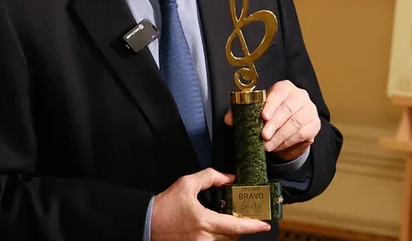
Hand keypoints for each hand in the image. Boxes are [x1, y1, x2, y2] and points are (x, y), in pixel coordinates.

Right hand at [151, 168, 270, 240]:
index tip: (265, 225)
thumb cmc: (166, 204)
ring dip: (229, 233)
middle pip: (232, 236)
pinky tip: (216, 228)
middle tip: (245, 216)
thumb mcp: (187, 184)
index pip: (235, 227)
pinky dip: (218, 237)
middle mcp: (204, 238)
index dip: (252, 226)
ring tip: (230, 220)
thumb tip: (228, 178)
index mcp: (204, 221)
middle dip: (240, 227)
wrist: (146, 222)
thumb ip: (210, 177)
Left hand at [224, 80, 319, 160]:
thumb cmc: (272, 114)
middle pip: (288, 109)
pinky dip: (287, 142)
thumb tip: (228, 119)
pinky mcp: (314, 125)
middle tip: (263, 136)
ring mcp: (309, 110)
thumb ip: (243, 113)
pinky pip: (301, 134)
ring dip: (279, 136)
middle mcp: (300, 96)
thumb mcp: (258, 110)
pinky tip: (277, 146)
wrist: (292, 125)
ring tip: (267, 146)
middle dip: (274, 124)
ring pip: (295, 123)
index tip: (263, 116)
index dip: (271, 104)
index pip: (280, 92)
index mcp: (285, 88)